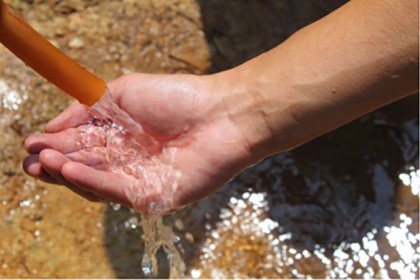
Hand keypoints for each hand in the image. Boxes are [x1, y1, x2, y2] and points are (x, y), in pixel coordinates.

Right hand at [23, 73, 254, 214]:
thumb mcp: (124, 92)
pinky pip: (117, 192)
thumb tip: (53, 124)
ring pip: (96, 184)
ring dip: (68, 174)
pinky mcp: (153, 196)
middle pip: (85, 167)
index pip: (82, 144)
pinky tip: (69, 170)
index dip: (56, 145)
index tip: (31, 143)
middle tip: (30, 161)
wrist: (221, 115)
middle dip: (55, 165)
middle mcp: (127, 159)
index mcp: (121, 135)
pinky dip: (92, 182)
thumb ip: (88, 107)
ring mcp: (139, 179)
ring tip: (44, 162)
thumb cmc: (177, 98)